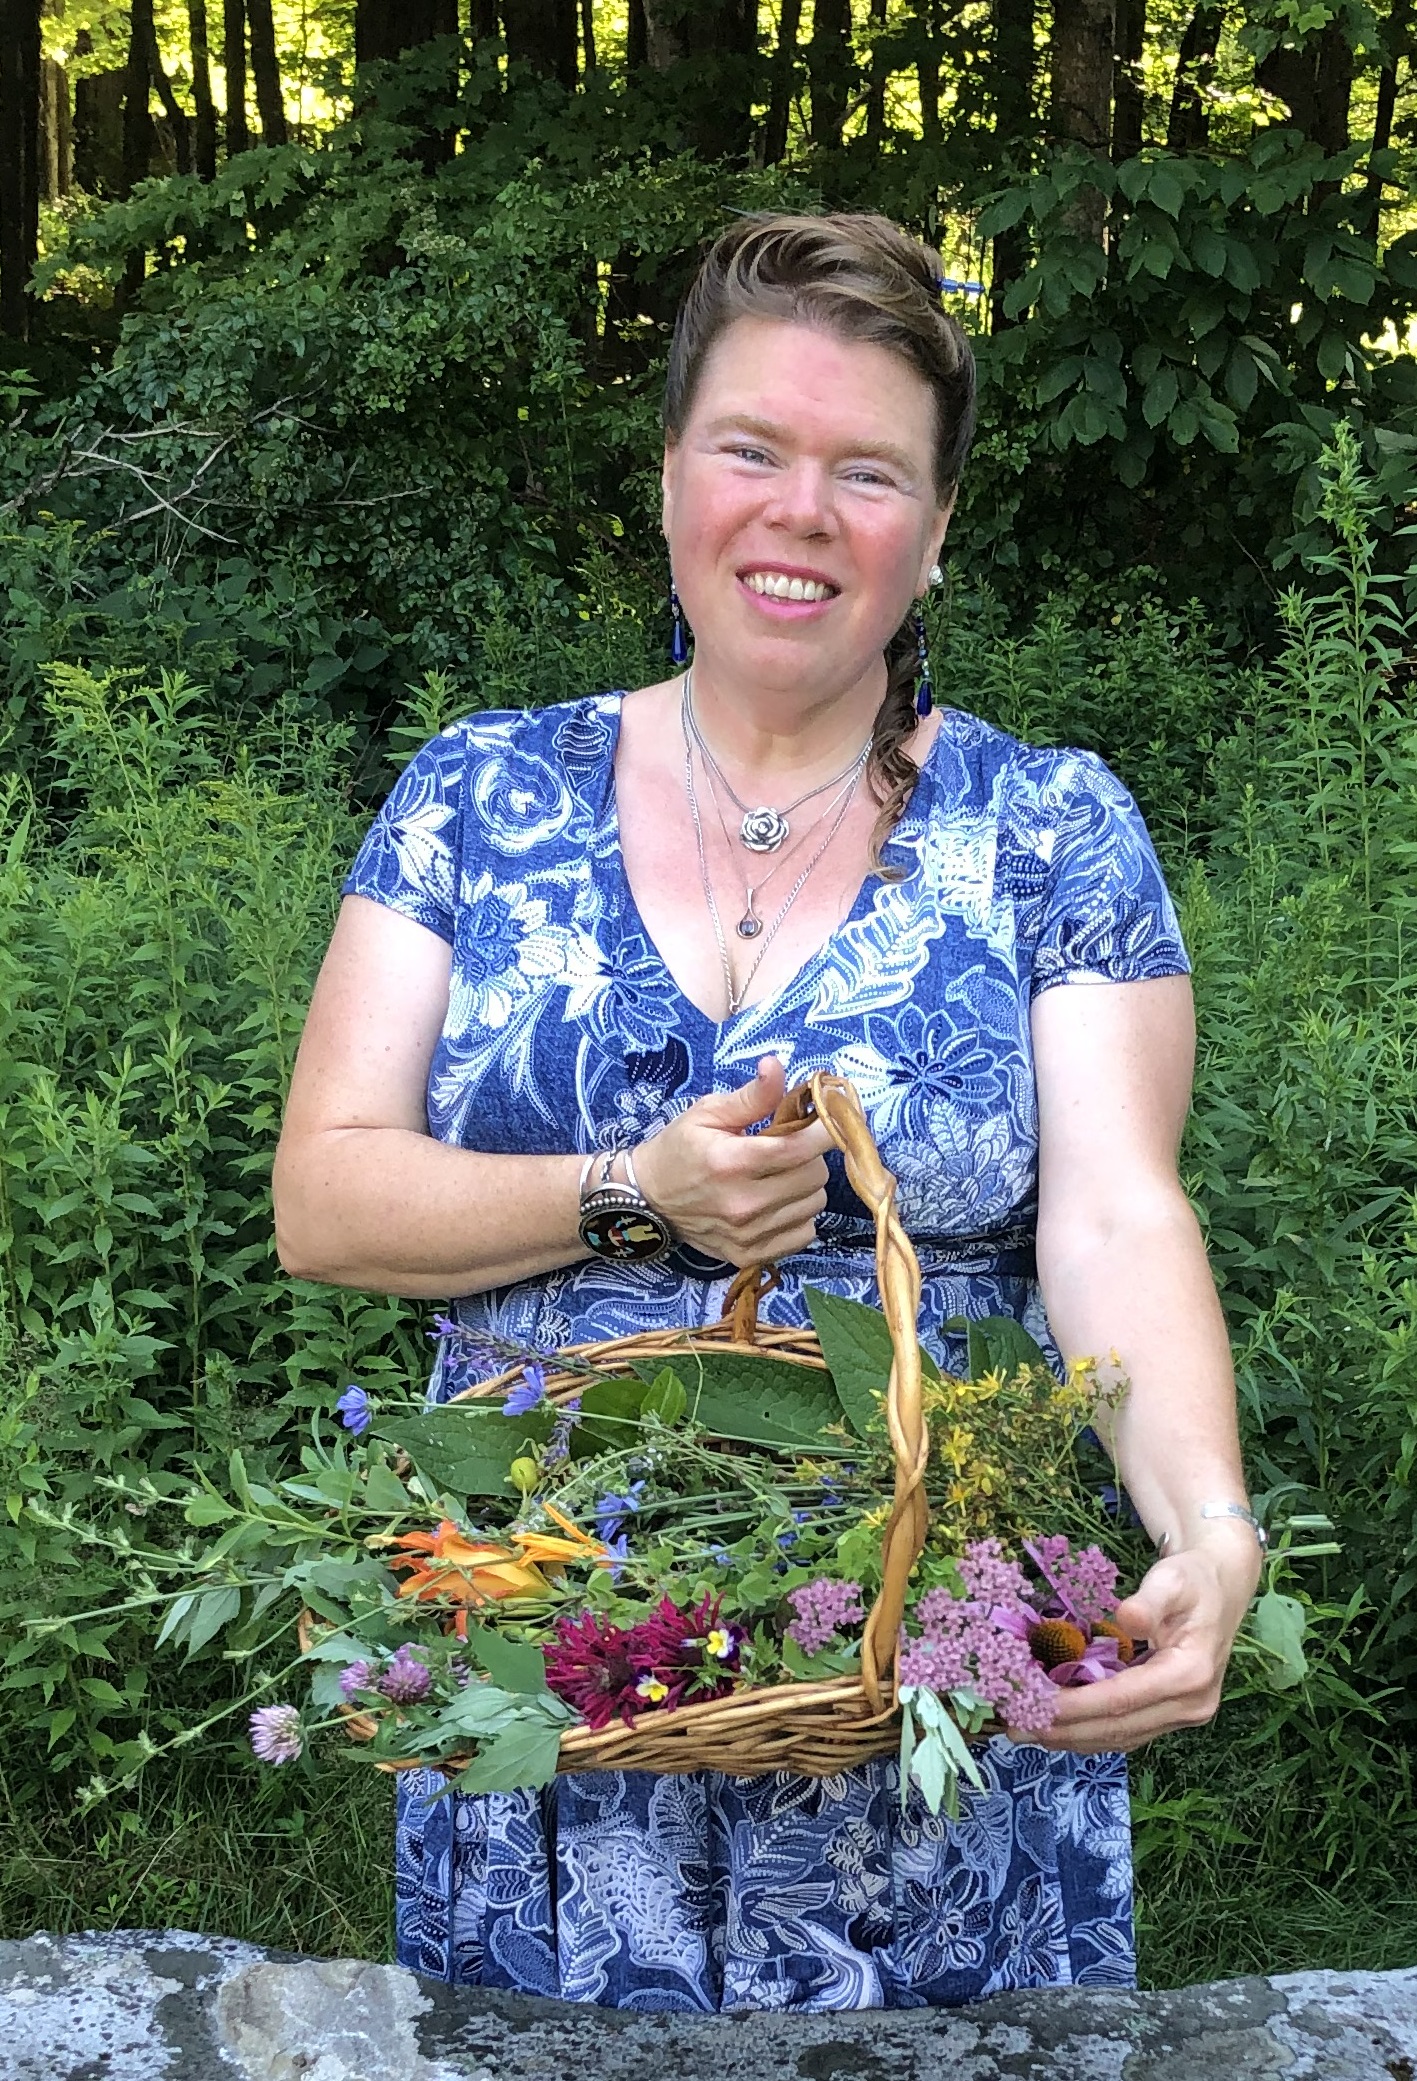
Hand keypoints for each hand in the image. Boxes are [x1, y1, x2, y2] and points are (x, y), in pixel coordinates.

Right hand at [634, 1056, 831, 1267]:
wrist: (648, 1198)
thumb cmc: (680, 1148)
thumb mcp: (709, 1112)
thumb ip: (752, 1094)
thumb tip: (777, 1064)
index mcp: (732, 1162)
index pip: (800, 1147)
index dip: (824, 1130)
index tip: (830, 1118)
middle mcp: (743, 1203)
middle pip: (815, 1176)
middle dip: (809, 1155)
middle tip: (788, 1147)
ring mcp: (748, 1234)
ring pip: (815, 1204)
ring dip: (805, 1186)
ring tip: (780, 1175)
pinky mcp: (750, 1255)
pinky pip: (805, 1234)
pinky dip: (799, 1216)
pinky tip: (778, 1203)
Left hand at [1013, 1528, 1261, 1754]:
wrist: (1220, 1588)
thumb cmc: (1193, 1579)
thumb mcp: (1172, 1579)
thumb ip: (1149, 1601)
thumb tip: (1125, 1618)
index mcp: (1191, 1674)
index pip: (1122, 1699)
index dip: (1076, 1706)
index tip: (1034, 1704)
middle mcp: (1191, 1705)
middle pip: (1118, 1727)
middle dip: (1064, 1730)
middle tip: (1014, 1727)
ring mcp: (1183, 1715)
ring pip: (1120, 1737)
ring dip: (1072, 1737)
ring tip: (1025, 1730)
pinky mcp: (1171, 1714)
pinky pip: (1126, 1731)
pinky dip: (1089, 1731)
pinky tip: (1057, 1726)